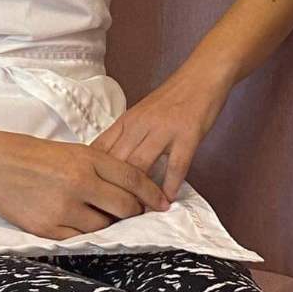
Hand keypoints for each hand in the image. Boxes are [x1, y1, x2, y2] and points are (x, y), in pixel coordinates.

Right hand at [0, 130, 172, 242]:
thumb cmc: (37, 155)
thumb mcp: (74, 151)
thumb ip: (102, 168)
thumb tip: (131, 190)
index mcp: (88, 158)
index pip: (133, 178)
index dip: (152, 193)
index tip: (163, 203)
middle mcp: (79, 183)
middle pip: (124, 207)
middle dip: (134, 213)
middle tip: (136, 214)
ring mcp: (63, 207)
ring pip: (103, 227)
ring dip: (108, 225)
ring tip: (103, 217)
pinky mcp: (47, 228)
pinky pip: (79, 239)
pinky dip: (85, 234)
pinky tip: (83, 226)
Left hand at [90, 67, 231, 201]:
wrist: (202, 75)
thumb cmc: (171, 97)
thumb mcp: (141, 113)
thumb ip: (126, 137)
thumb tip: (109, 165)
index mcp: (126, 120)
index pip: (100, 151)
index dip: (93, 177)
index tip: (90, 197)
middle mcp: (140, 124)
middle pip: (116, 163)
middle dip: (112, 191)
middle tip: (110, 216)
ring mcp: (164, 129)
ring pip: (140, 166)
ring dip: (138, 194)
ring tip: (137, 214)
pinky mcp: (187, 134)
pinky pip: (175, 165)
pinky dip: (169, 185)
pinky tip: (167, 200)